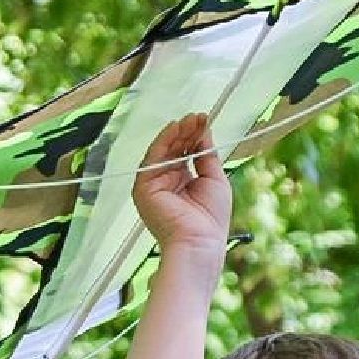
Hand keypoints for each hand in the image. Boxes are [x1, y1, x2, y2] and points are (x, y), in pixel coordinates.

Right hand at [133, 114, 232, 257]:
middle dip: (187, 131)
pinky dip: (164, 141)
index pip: (186, 153)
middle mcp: (166, 182)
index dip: (195, 136)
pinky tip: (176, 127)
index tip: (205, 120)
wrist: (199, 242)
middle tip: (199, 116)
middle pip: (174, 149)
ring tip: (191, 119)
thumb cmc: (211, 219)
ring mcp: (154, 184)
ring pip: (163, 151)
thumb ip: (207, 156)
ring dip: (177, 132)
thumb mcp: (214, 180)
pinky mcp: (144, 187)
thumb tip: (205, 132)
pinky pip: (153, 158)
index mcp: (183, 183)